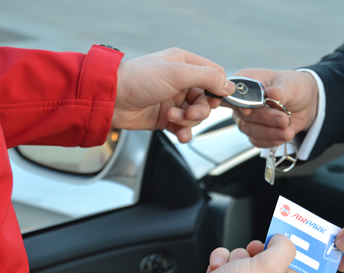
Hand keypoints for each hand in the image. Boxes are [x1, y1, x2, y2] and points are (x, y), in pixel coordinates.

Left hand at [112, 48, 234, 142]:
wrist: (111, 100)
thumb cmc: (138, 79)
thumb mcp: (177, 73)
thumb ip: (207, 78)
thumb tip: (229, 85)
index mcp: (185, 64)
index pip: (214, 75)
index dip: (219, 89)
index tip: (216, 100)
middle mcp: (181, 82)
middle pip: (207, 100)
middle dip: (200, 110)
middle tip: (189, 113)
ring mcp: (174, 100)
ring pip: (197, 115)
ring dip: (189, 121)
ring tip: (173, 117)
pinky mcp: (167, 117)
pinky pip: (185, 127)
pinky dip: (184, 132)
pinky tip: (180, 134)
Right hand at [204, 235, 300, 272]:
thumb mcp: (268, 268)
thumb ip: (282, 250)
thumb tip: (282, 241)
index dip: (282, 257)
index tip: (272, 244)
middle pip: (265, 269)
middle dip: (253, 257)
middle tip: (249, 253)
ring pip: (243, 267)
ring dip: (234, 259)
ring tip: (227, 266)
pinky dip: (220, 265)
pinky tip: (216, 268)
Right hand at [230, 69, 318, 147]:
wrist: (306, 103)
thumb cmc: (294, 87)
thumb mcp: (291, 84)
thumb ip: (280, 90)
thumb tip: (272, 94)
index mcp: (247, 81)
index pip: (232, 92)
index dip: (237, 103)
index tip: (248, 112)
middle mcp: (243, 101)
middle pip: (242, 115)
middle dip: (264, 119)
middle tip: (283, 119)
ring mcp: (249, 118)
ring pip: (249, 130)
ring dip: (269, 132)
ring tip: (287, 130)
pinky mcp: (257, 132)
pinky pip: (257, 141)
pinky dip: (272, 141)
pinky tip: (284, 135)